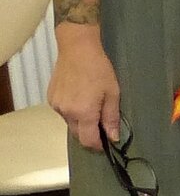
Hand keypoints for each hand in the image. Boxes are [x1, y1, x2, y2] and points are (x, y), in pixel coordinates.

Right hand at [49, 24, 120, 150]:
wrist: (77, 49)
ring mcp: (56, 105)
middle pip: (78, 134)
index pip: (88, 140)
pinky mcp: (51, 98)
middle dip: (90, 134)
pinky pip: (63, 113)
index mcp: (83, 112)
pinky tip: (80, 98)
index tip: (106, 143)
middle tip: (102, 124)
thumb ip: (111, 118)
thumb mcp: (112, 94)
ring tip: (92, 105)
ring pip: (70, 123)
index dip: (98, 145)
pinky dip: (73, 111)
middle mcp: (66, 112)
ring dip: (81, 122)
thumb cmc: (98, 69)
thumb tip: (112, 137)